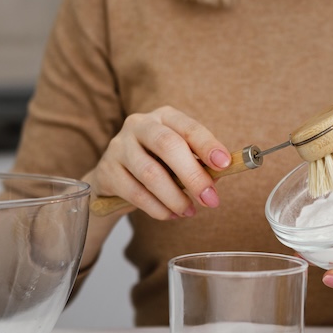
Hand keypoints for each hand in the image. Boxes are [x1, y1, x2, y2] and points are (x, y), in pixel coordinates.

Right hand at [85, 106, 231, 219]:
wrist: (116, 178)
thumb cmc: (158, 165)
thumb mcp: (180, 159)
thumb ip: (200, 165)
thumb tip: (218, 177)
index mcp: (164, 117)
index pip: (188, 127)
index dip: (207, 145)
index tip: (225, 164)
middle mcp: (139, 125)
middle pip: (168, 146)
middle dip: (193, 175)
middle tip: (210, 199)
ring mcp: (119, 146)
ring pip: (151, 174)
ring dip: (175, 198)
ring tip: (189, 212)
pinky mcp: (107, 170)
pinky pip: (136, 193)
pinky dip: (157, 209)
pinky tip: (170, 214)